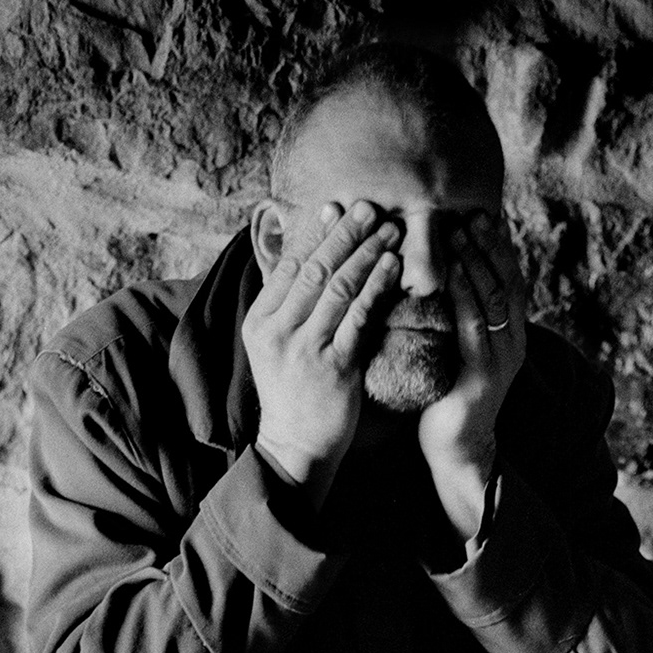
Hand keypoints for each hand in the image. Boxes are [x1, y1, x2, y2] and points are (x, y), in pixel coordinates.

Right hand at [243, 201, 402, 506]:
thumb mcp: (275, 346)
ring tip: (389, 229)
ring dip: (366, 252)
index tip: (337, 206)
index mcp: (260, 321)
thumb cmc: (292, 394)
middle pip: (314, 268)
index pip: (289, 264)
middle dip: (344, 233)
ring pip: (337, 287)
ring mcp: (305, 349)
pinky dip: (376, 287)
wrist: (296, 446)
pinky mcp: (334, 367)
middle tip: (369, 205)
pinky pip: (359, 317)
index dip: (315, 232)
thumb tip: (306, 257)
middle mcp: (277, 331)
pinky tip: (392, 267)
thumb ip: (287, 306)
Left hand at [418, 211, 527, 542]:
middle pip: (508, 279)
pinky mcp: (484, 375)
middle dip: (489, 244)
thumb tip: (437, 274)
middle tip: (469, 212)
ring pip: (495, 296)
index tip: (479, 214)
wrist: (455, 449)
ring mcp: (502, 358)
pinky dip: (463, 294)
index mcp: (510, 333)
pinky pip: (475, 325)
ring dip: (476, 260)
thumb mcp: (455, 348)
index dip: (497, 245)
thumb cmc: (447, 396)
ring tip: (458, 231)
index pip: (510, 277)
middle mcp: (513, 341)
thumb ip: (457, 316)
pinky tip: (449, 272)